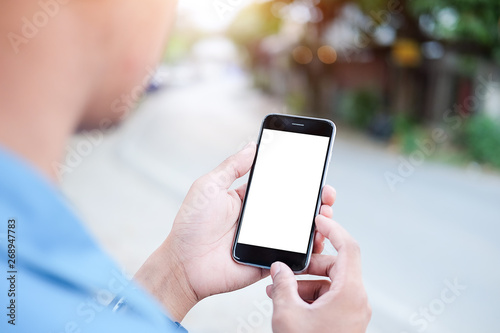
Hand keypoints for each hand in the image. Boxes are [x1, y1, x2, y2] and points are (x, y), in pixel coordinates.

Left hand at [135, 142, 335, 321]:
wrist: (183, 264)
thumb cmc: (192, 224)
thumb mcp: (210, 187)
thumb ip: (232, 167)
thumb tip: (253, 145)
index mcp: (247, 199)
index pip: (278, 186)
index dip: (297, 178)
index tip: (315, 169)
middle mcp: (259, 219)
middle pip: (293, 207)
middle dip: (314, 199)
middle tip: (327, 193)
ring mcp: (265, 240)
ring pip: (297, 230)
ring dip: (316, 221)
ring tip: (327, 212)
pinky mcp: (267, 260)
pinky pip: (292, 255)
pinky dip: (308, 249)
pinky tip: (317, 237)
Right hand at [267, 216, 371, 332]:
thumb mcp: (288, 314)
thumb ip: (282, 285)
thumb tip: (280, 270)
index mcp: (349, 294)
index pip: (348, 248)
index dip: (333, 229)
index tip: (320, 221)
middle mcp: (356, 301)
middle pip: (336, 266)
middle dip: (309, 265)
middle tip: (289, 267)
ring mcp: (352, 313)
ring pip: (331, 284)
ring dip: (306, 283)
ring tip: (282, 291)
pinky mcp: (346, 323)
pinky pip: (330, 300)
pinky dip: (311, 296)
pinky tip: (291, 304)